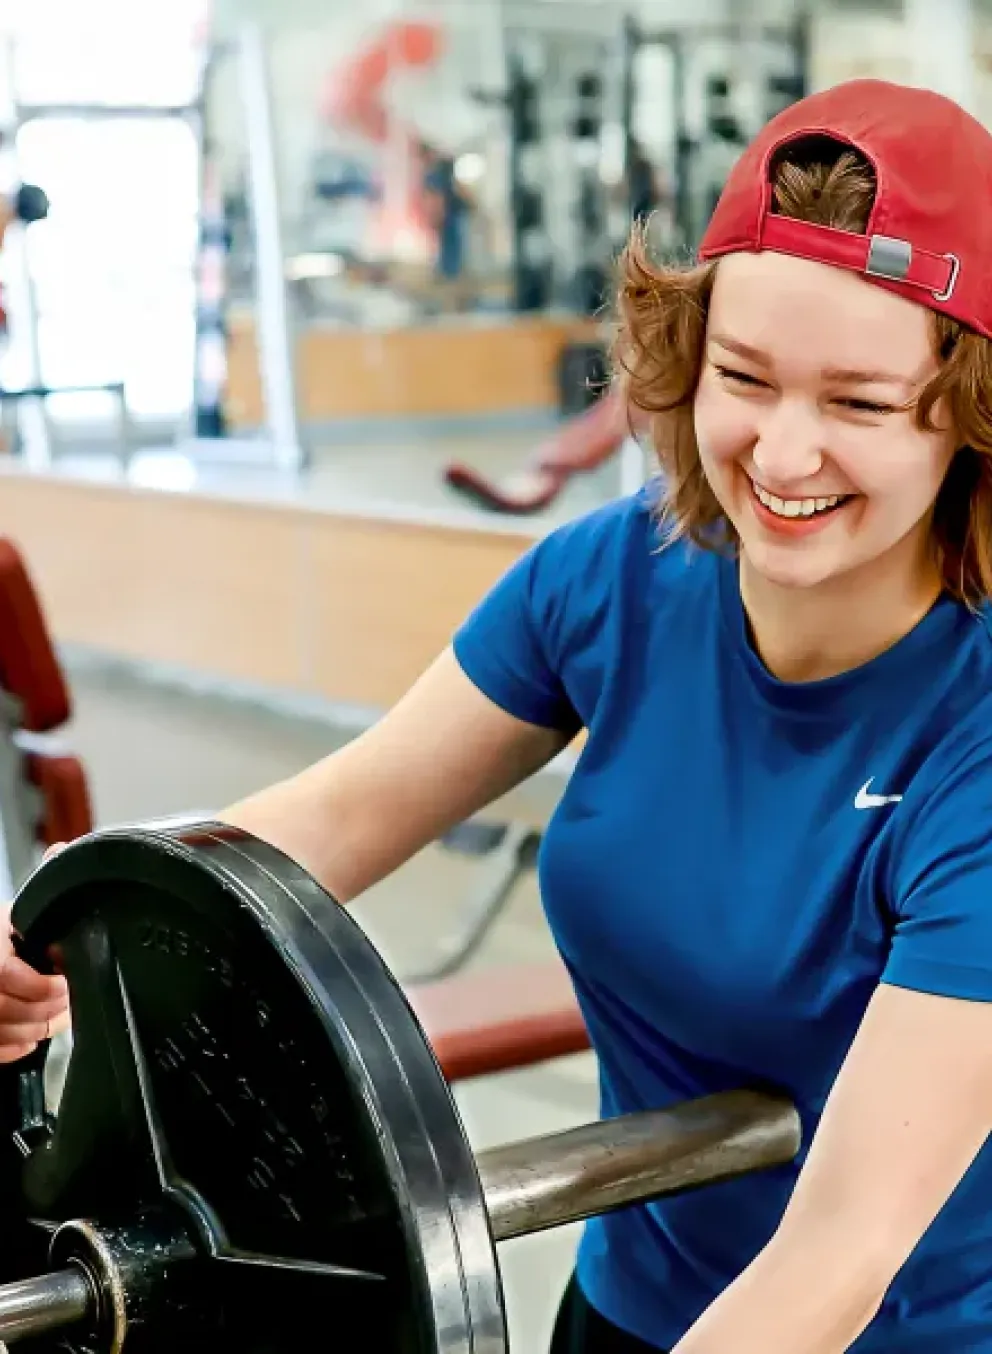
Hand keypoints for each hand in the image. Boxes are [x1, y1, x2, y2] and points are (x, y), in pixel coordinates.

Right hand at [0, 842, 70, 1062]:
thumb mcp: (14, 908)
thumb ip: (40, 883)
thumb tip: (62, 852)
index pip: (5, 975)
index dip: (44, 986)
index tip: (68, 982)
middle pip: (9, 1010)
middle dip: (49, 1010)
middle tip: (71, 1002)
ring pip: (3, 1032)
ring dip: (38, 1029)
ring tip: (60, 1017)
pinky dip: (15, 1047)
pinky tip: (32, 1035)